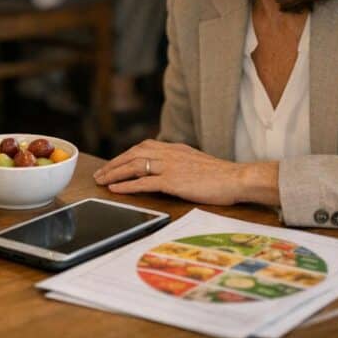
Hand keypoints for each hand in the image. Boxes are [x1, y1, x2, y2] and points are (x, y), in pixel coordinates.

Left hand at [93, 139, 278, 205]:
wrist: (237, 178)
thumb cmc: (221, 176)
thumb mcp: (195, 162)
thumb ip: (179, 162)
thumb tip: (165, 170)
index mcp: (174, 148)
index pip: (141, 148)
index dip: (124, 156)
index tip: (113, 164)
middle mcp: (168, 153)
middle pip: (132, 155)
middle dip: (113, 164)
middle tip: (99, 174)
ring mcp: (170, 166)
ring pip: (134, 166)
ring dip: (114, 173)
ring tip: (101, 181)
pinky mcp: (173, 181)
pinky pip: (143, 182)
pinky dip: (126, 185)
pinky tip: (115, 189)